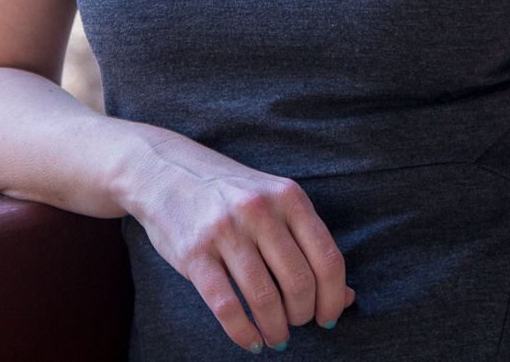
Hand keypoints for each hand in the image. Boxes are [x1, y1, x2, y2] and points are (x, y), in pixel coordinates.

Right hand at [121, 129, 354, 351]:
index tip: (328, 317)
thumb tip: (346, 297)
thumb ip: (308, 243)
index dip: (334, 298)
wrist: (163, 169)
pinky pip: (226, 306)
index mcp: (288, 196)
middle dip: (304, 315)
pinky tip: (251, 341)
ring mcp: (225, 230)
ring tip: (276, 336)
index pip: (328, 259)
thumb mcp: (274, 202)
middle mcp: (260, 210)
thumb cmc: (228, 193)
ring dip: (276, 329)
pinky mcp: (194, 253)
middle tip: (297, 324)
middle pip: (300, 283)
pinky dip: (244, 333)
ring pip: (265, 299)